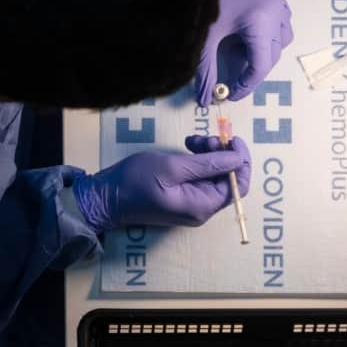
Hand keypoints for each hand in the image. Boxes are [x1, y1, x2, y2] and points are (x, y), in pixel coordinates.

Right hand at [72, 136, 250, 232]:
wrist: (106, 197)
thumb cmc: (136, 181)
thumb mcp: (173, 167)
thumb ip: (208, 163)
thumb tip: (238, 158)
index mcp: (203, 206)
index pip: (239, 186)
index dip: (240, 161)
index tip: (232, 139)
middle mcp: (202, 209)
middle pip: (227, 179)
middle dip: (221, 154)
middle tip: (205, 137)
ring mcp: (192, 204)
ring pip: (213, 175)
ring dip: (209, 154)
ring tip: (193, 140)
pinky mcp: (182, 197)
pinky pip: (200, 177)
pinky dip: (198, 160)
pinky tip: (187, 147)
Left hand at [196, 0, 292, 105]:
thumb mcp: (204, 38)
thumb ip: (205, 71)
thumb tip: (204, 99)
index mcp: (260, 22)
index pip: (261, 65)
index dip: (247, 85)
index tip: (231, 94)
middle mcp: (275, 10)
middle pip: (273, 53)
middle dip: (254, 67)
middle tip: (233, 75)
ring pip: (283, 35)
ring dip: (266, 48)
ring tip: (240, 49)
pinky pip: (281, 16)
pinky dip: (269, 29)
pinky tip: (246, 29)